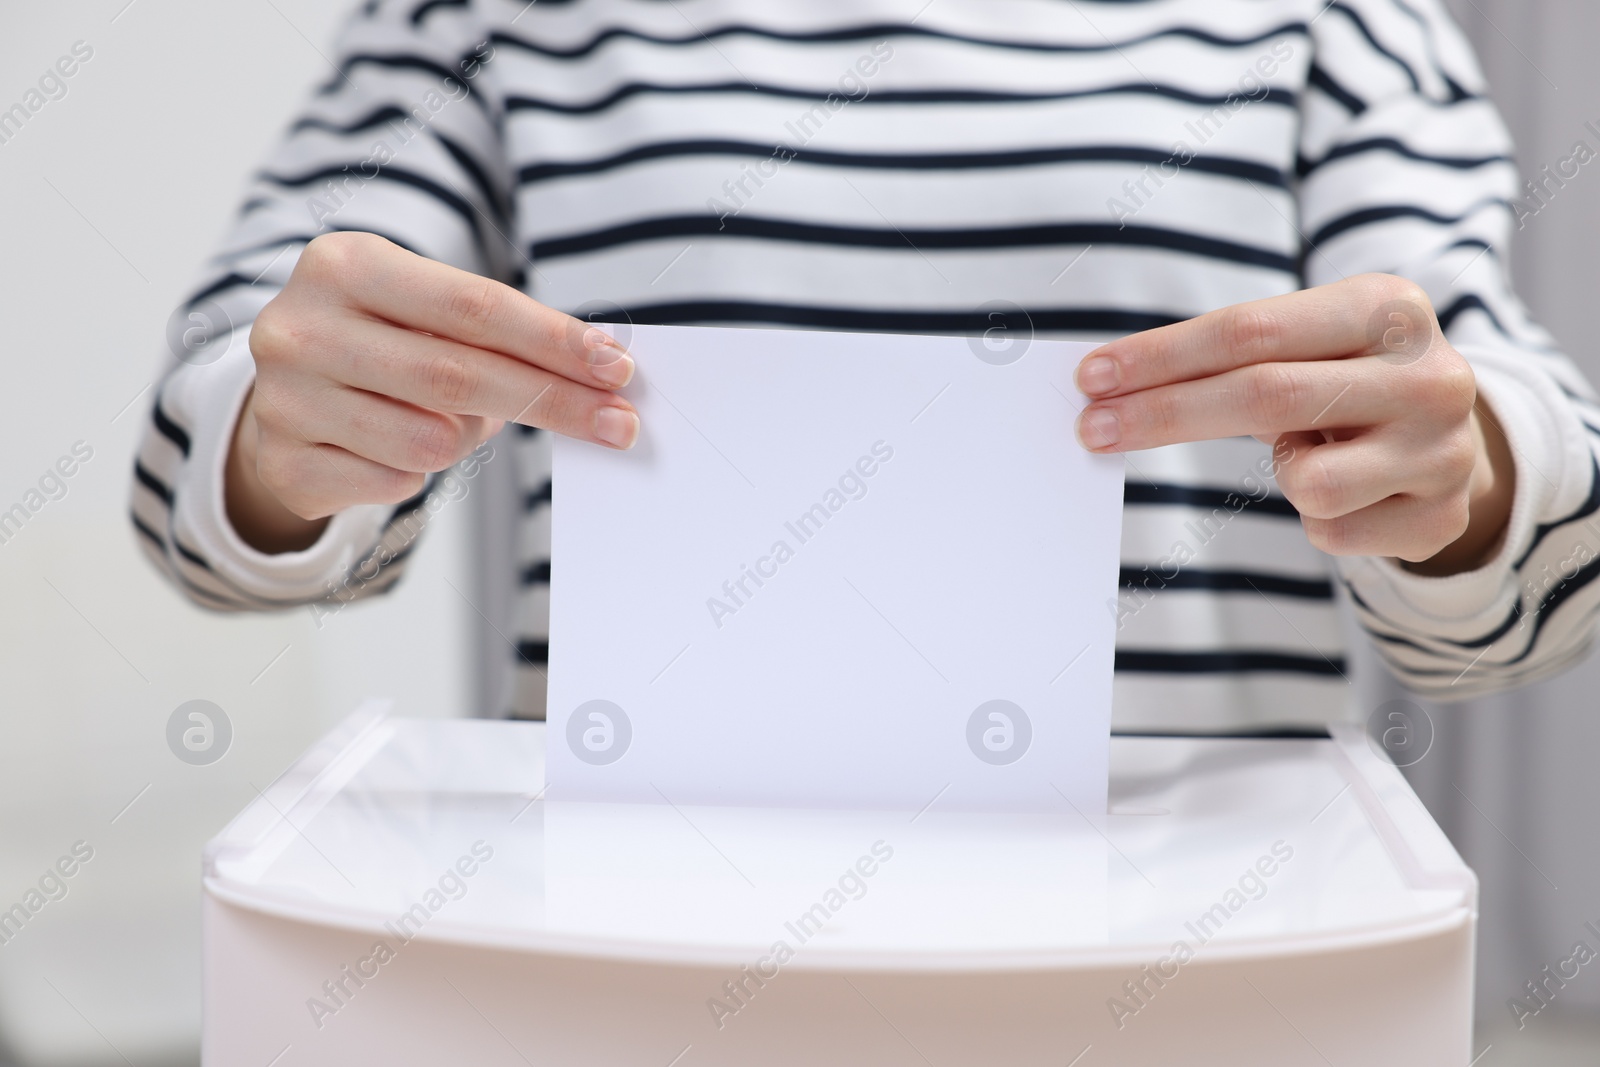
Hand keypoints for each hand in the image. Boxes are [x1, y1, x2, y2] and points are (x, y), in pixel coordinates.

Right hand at [226, 232, 636, 551]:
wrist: (280, 398)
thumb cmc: (381, 345)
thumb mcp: (424, 314)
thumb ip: (500, 333)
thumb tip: (602, 369)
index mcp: (344, 264)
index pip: (474, 305)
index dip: (553, 341)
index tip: (616, 368)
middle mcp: (302, 326)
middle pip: (461, 375)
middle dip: (554, 401)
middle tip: (619, 424)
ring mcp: (285, 398)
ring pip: (433, 440)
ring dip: (466, 437)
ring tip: (442, 417)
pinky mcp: (286, 464)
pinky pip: (399, 480)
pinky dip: (417, 470)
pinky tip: (388, 445)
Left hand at [1073, 273, 1514, 574]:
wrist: (1461, 444)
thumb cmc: (1351, 383)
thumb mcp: (1310, 346)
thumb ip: (1225, 357)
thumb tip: (1107, 387)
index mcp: (1387, 308)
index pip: (1250, 330)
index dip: (1162, 356)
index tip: (1092, 378)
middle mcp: (1428, 374)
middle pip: (1262, 395)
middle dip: (1163, 414)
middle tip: (1092, 430)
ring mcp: (1443, 450)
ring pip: (1305, 481)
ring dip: (1282, 472)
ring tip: (1312, 451)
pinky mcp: (1438, 517)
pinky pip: (1330, 531)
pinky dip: (1319, 517)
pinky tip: (1352, 490)